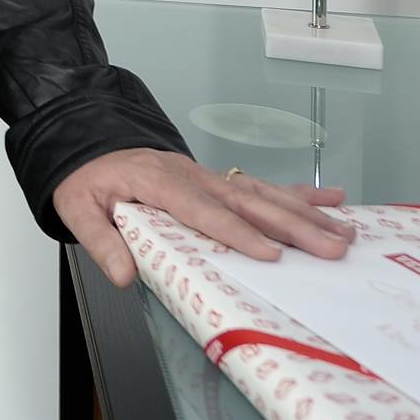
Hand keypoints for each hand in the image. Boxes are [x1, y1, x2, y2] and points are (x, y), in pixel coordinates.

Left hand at [56, 147, 355, 287]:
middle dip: (292, 227)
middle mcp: (190, 175)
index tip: (269, 253)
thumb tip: (123, 275)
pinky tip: (335, 199)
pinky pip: (261, 185)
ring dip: (306, 214)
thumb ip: (99, 240)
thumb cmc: (87, 178)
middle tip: (330, 249)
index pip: (202, 210)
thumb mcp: (76, 206)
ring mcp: (208, 175)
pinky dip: (300, 193)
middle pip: (246, 201)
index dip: (236, 232)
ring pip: (262, 193)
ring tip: (344, 233)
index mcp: (156, 181)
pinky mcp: (217, 179)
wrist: (88, 144)